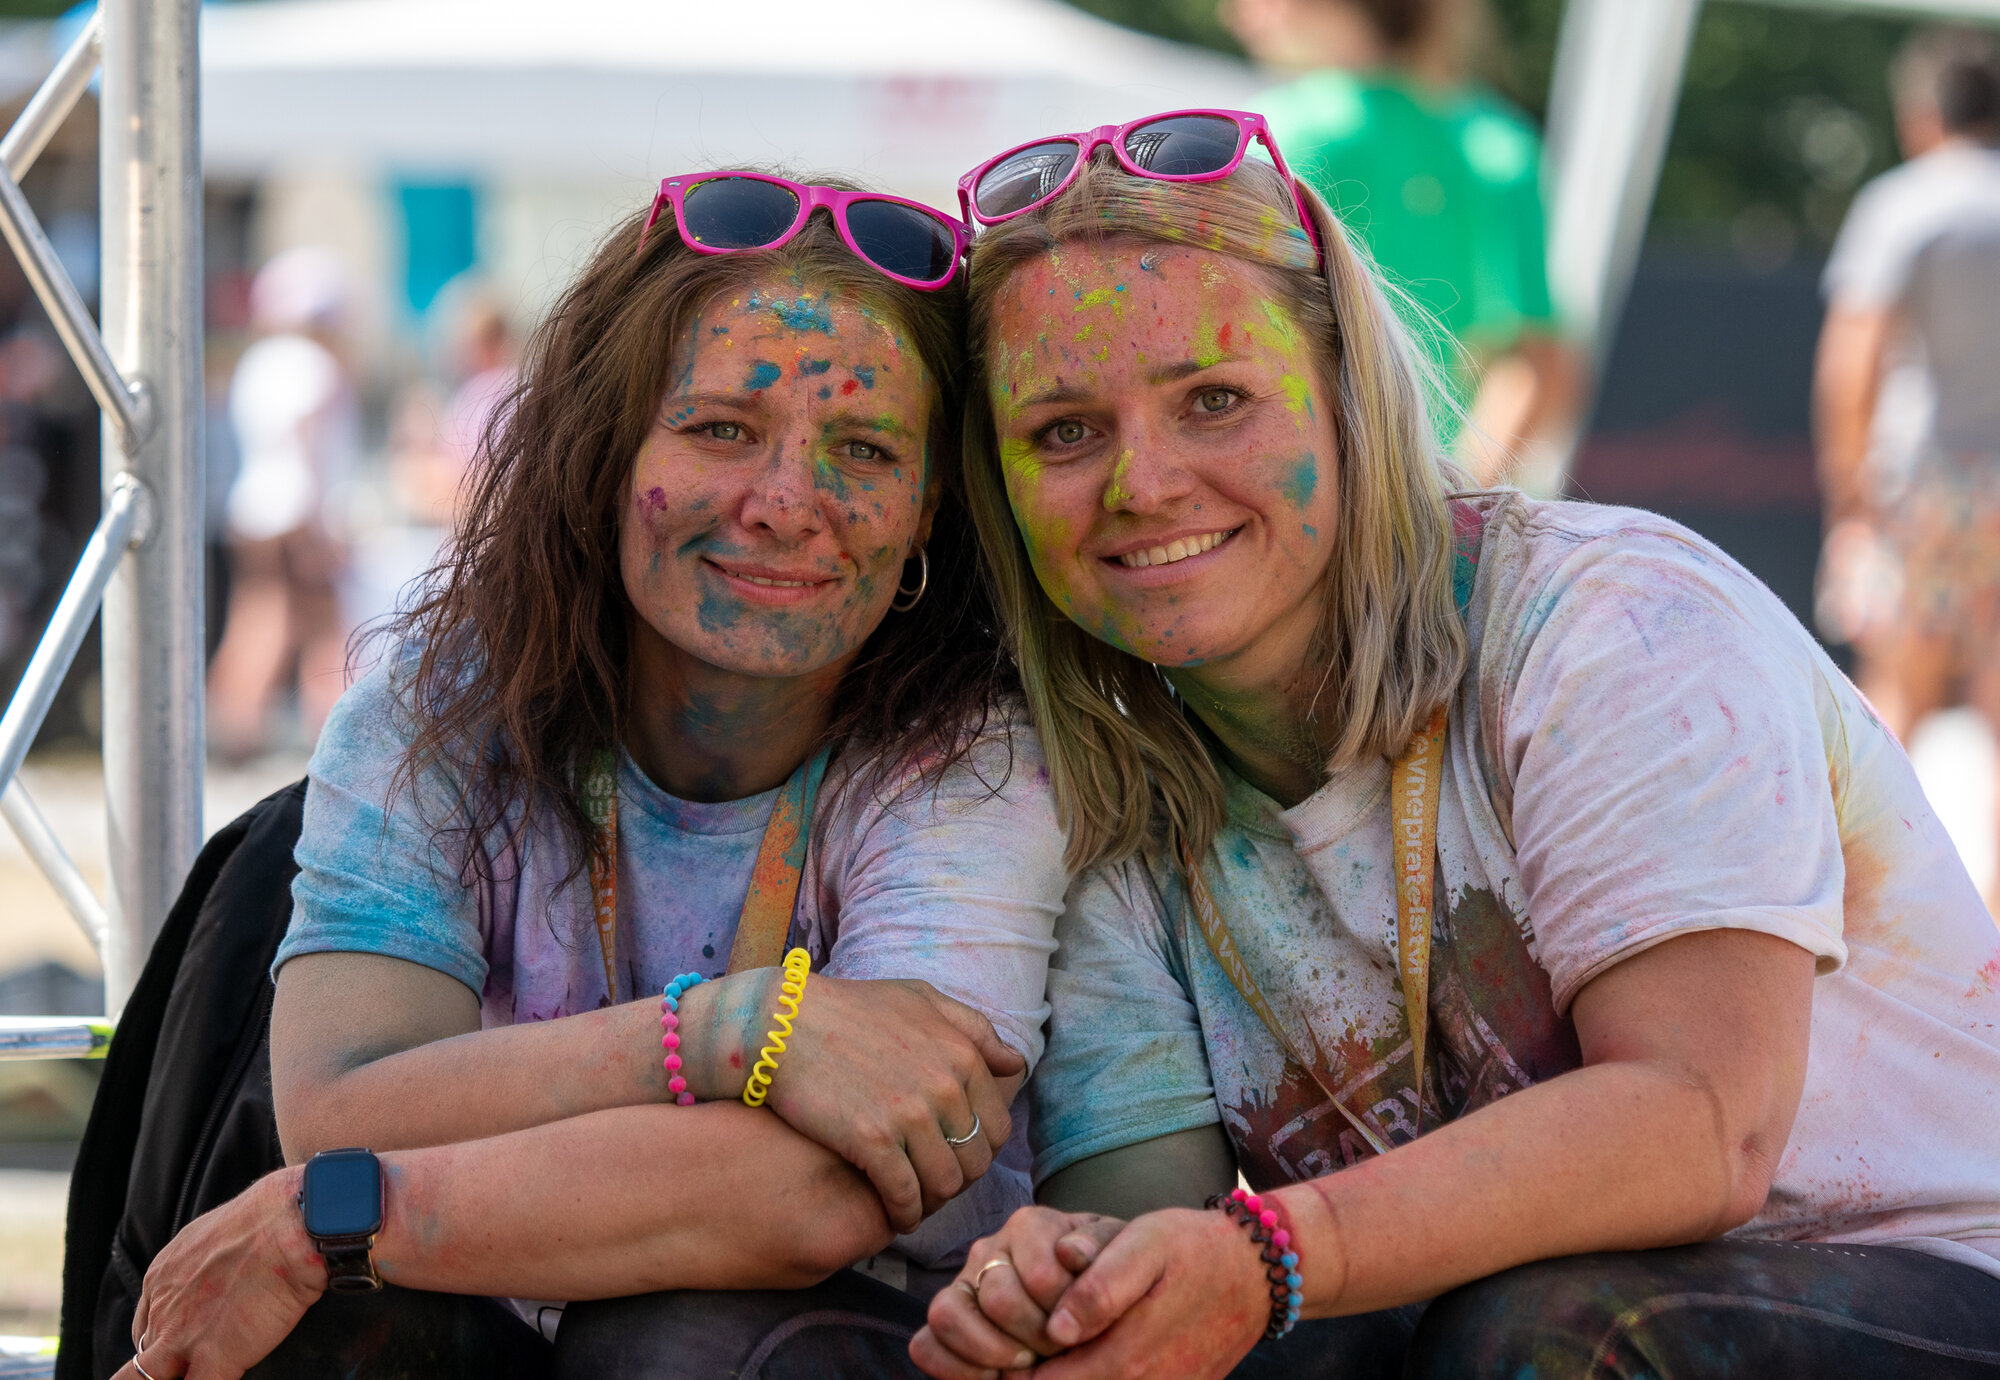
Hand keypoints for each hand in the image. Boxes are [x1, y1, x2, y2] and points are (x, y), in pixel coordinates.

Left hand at [114, 1168, 326, 1379]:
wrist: (289, 1224)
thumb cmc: (268, 1218)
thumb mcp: (214, 1233)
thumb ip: (204, 1260)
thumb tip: (222, 1267)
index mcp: (161, 1277)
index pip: (147, 1325)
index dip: (164, 1340)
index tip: (183, 1344)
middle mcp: (164, 1310)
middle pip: (144, 1358)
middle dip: (165, 1364)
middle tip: (190, 1359)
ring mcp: (183, 1338)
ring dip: (172, 1376)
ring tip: (201, 1365)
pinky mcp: (215, 1358)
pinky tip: (225, 1372)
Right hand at [681, 972, 1024, 1230]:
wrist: (782, 1023)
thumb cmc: (849, 1008)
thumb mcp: (919, 999)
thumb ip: (973, 1029)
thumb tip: (1015, 1063)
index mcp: (962, 1054)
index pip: (996, 1127)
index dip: (978, 1150)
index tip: (954, 1157)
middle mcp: (945, 1086)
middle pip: (975, 1161)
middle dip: (958, 1179)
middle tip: (933, 1184)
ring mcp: (909, 1115)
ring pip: (945, 1185)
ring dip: (932, 1201)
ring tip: (915, 1200)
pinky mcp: (872, 1141)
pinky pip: (905, 1197)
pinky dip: (904, 1214)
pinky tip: (894, 1215)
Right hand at [911, 1206, 1124, 1377]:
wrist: (1107, 1300)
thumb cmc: (1115, 1279)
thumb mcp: (1132, 1257)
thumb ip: (1108, 1253)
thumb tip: (1070, 1256)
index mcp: (1032, 1225)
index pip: (1040, 1277)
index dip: (1066, 1314)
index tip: (1085, 1326)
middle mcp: (990, 1248)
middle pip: (997, 1299)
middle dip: (1035, 1338)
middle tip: (1060, 1348)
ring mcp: (964, 1285)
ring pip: (946, 1315)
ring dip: (991, 1352)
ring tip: (1027, 1362)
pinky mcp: (949, 1321)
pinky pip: (926, 1345)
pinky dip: (956, 1368)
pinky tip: (995, 1374)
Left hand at [919, 1208, 1270, 1379]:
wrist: (1256, 1274)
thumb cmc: (1192, 1249)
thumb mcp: (1145, 1243)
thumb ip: (1101, 1286)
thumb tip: (1058, 1327)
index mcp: (1125, 1359)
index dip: (1013, 1368)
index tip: (1000, 1342)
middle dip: (1031, 1374)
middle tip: (1014, 1345)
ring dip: (1060, 1373)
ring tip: (1043, 1348)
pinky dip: (1088, 1373)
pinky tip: (1082, 1348)